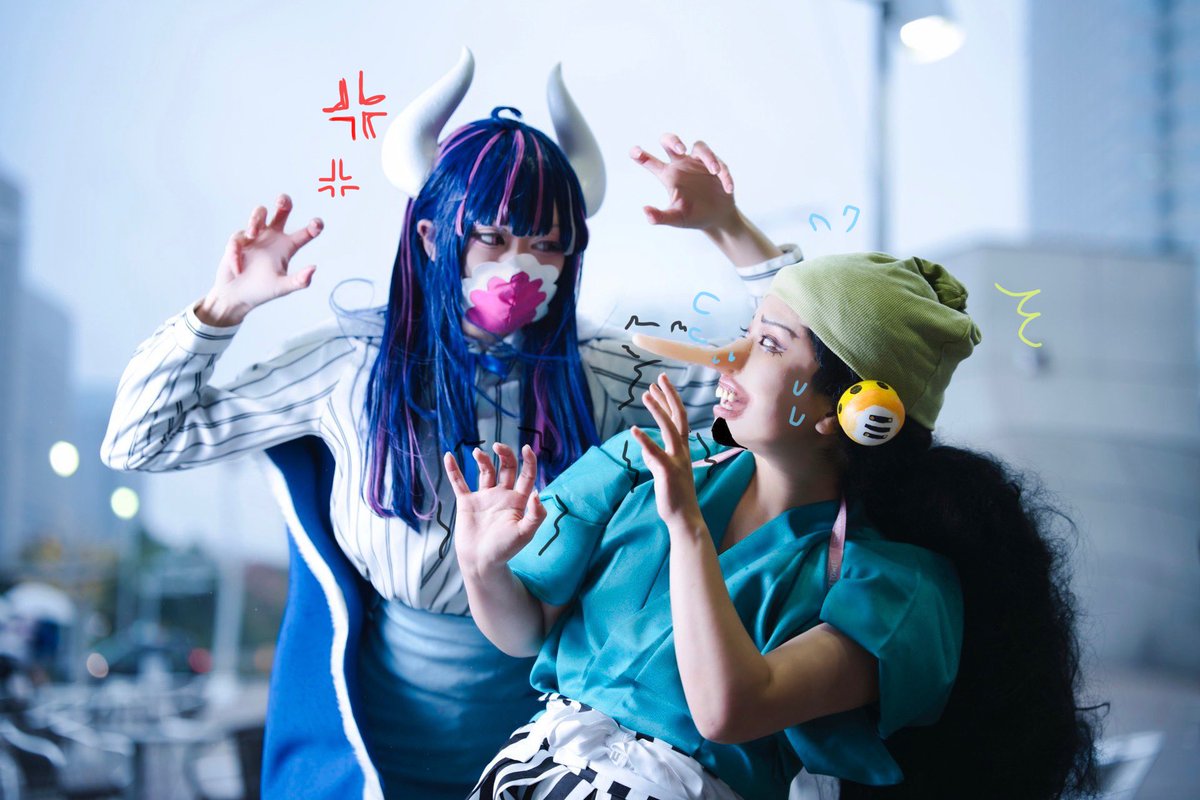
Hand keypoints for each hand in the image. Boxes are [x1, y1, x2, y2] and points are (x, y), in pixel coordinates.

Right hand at [198, 194, 323, 325]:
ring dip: (255, 219)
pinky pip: (238, 239)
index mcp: (287, 247)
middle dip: (284, 202)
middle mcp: (273, 237)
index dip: (313, 227)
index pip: (305, 233)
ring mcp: (254, 236)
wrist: (236, 297)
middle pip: (281, 212)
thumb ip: (298, 281)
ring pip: (259, 213)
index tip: (317, 223)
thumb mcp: (282, 288)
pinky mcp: (237, 240)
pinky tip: (238, 269)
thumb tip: (313, 269)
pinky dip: (237, 253)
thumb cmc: (262, 291)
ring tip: (252, 233)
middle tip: (282, 201)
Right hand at [443, 443, 546, 577]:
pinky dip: (454, 470)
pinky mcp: (467, 502)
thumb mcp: (525, 534)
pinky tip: (449, 456)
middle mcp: (503, 495)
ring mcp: (484, 498)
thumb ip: (535, 514)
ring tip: (478, 453)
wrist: (481, 563)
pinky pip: (459, 483)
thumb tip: (536, 492)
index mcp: (519, 500)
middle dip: (504, 454)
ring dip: (483, 459)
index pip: (527, 475)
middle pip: (507, 467)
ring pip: (485, 471)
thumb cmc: (505, 550)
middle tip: (498, 446)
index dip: (528, 461)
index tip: (526, 448)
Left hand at [630, 133, 737, 231]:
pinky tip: (728, 188)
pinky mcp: (717, 167)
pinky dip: (725, 175)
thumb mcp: (676, 218)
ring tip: (715, 171)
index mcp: (668, 175)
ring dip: (708, 157)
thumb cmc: (693, 216)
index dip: (641, 155)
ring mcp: (699, 163)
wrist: (716, 219)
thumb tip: (645, 211)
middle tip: (680, 149)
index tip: (634, 151)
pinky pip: (720, 165)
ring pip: (700, 148)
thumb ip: (661, 217)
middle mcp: (681, 164)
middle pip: (670, 142)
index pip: (651, 162)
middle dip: (673, 141)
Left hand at [631, 373, 702, 529]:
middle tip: (660, 377)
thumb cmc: (674, 495)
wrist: (684, 517)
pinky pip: (656, 453)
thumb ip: (655, 457)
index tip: (658, 385)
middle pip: (678, 417)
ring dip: (658, 410)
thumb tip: (645, 447)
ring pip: (670, 429)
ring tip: (646, 395)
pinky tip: (634, 429)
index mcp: (681, 449)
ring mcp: (677, 460)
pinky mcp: (669, 472)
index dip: (668, 400)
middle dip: (669, 396)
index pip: (677, 418)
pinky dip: (645, 440)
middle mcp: (682, 451)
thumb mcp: (663, 471)